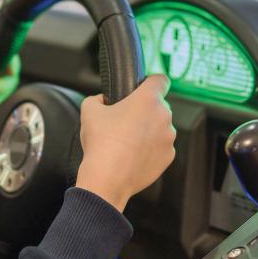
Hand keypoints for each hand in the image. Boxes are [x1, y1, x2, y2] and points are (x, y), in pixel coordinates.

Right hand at [74, 75, 175, 212]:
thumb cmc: (101, 144)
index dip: (151, 82)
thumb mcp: (89, 111)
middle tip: (125, 122)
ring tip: (127, 142)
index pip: (160, 80)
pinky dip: (151, 149)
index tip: (144, 88)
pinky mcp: (168, 156)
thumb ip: (97, 98)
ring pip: (160, 128)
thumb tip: (101, 100)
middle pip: (158, 106)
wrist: (108, 178)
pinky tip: (133, 155)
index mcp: (148, 99)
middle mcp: (163, 116)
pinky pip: (161, 147)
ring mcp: (168, 138)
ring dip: (149, 131)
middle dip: (145, 111)